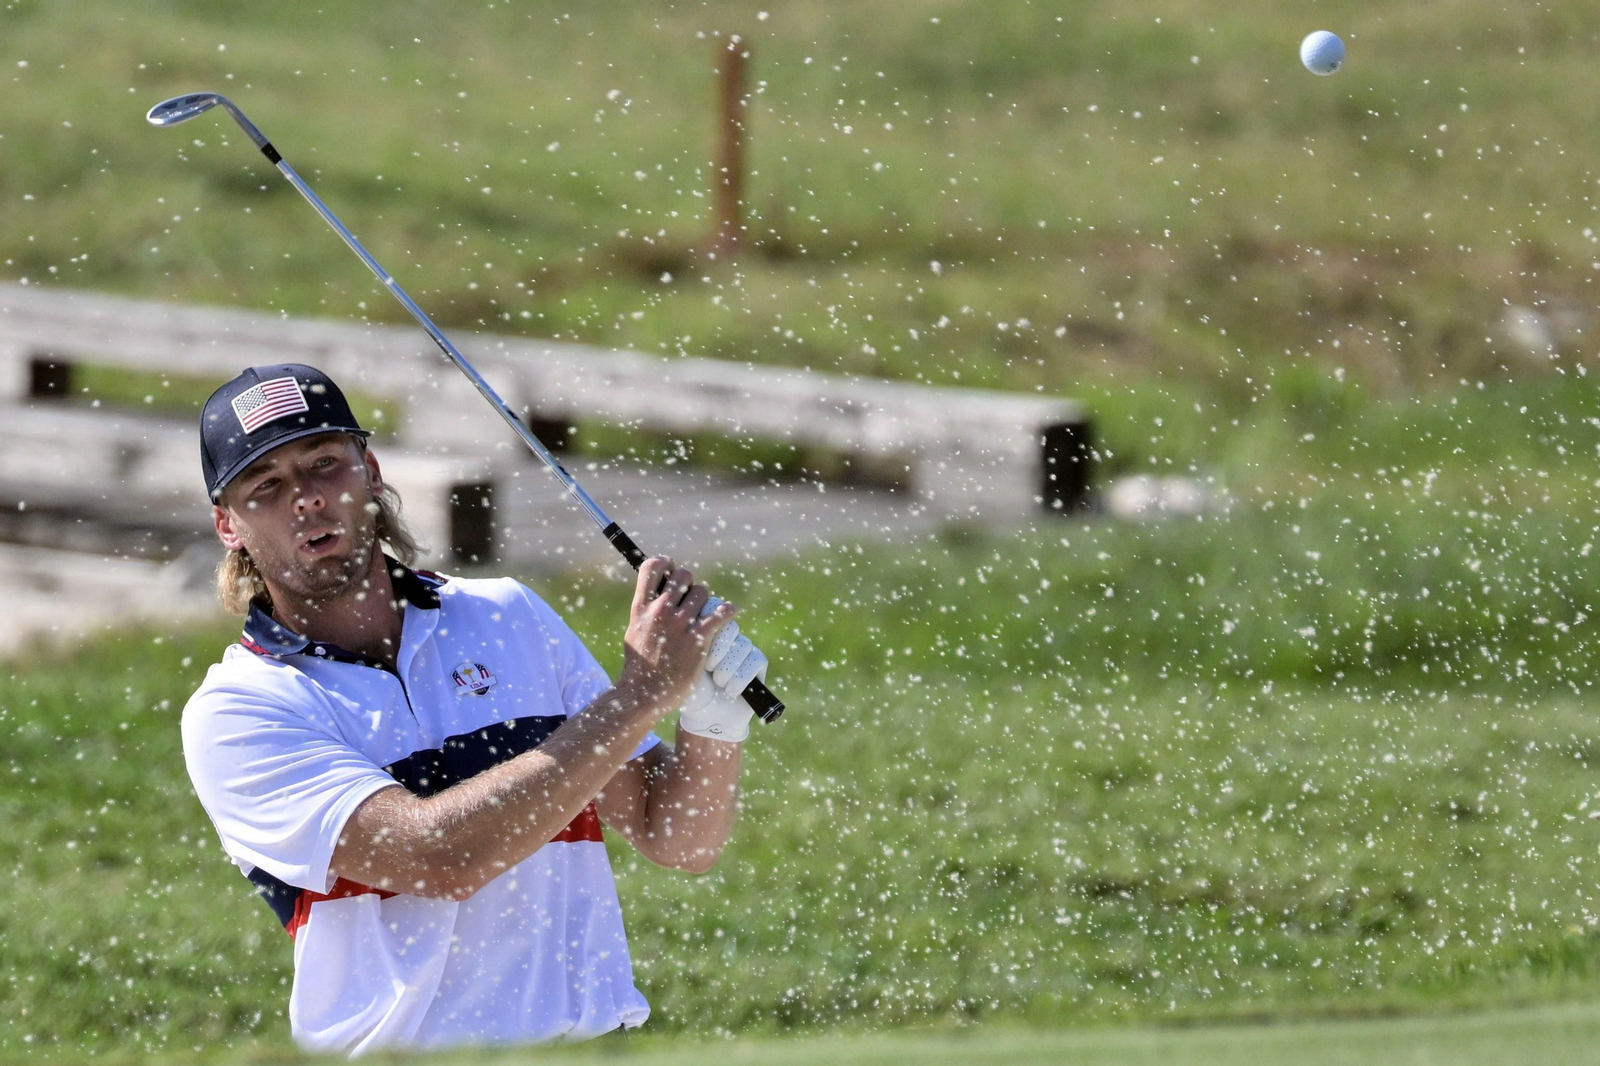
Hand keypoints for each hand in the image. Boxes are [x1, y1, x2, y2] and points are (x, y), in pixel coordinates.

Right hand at [617, 557, 735, 716]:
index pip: (652, 567)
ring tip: (703, 615)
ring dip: (705, 602)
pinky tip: (728, 613)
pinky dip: (727, 611)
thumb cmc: (639, 665)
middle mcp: (660, 611)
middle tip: (690, 598)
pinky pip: (721, 613)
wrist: (645, 693)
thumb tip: (658, 591)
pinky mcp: (698, 639)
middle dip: (690, 584)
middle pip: (684, 576)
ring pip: (703, 593)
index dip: (665, 562)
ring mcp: (680, 624)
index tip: (671, 569)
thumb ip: (646, 609)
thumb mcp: (634, 630)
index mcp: (641, 607)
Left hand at [677, 597, 767, 742]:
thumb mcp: (678, 659)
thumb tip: (687, 614)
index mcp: (706, 628)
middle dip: (719, 647)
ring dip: (728, 667)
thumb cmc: (685, 688)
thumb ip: (681, 635)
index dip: (708, 622)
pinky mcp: (758, 663)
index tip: (696, 642)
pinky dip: (740, 678)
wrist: (703, 716)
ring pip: (742, 645)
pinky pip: (755, 660)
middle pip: (729, 624)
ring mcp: (743, 648)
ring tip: (717, 681)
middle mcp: (727, 636)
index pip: (714, 607)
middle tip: (707, 666)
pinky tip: (729, 690)